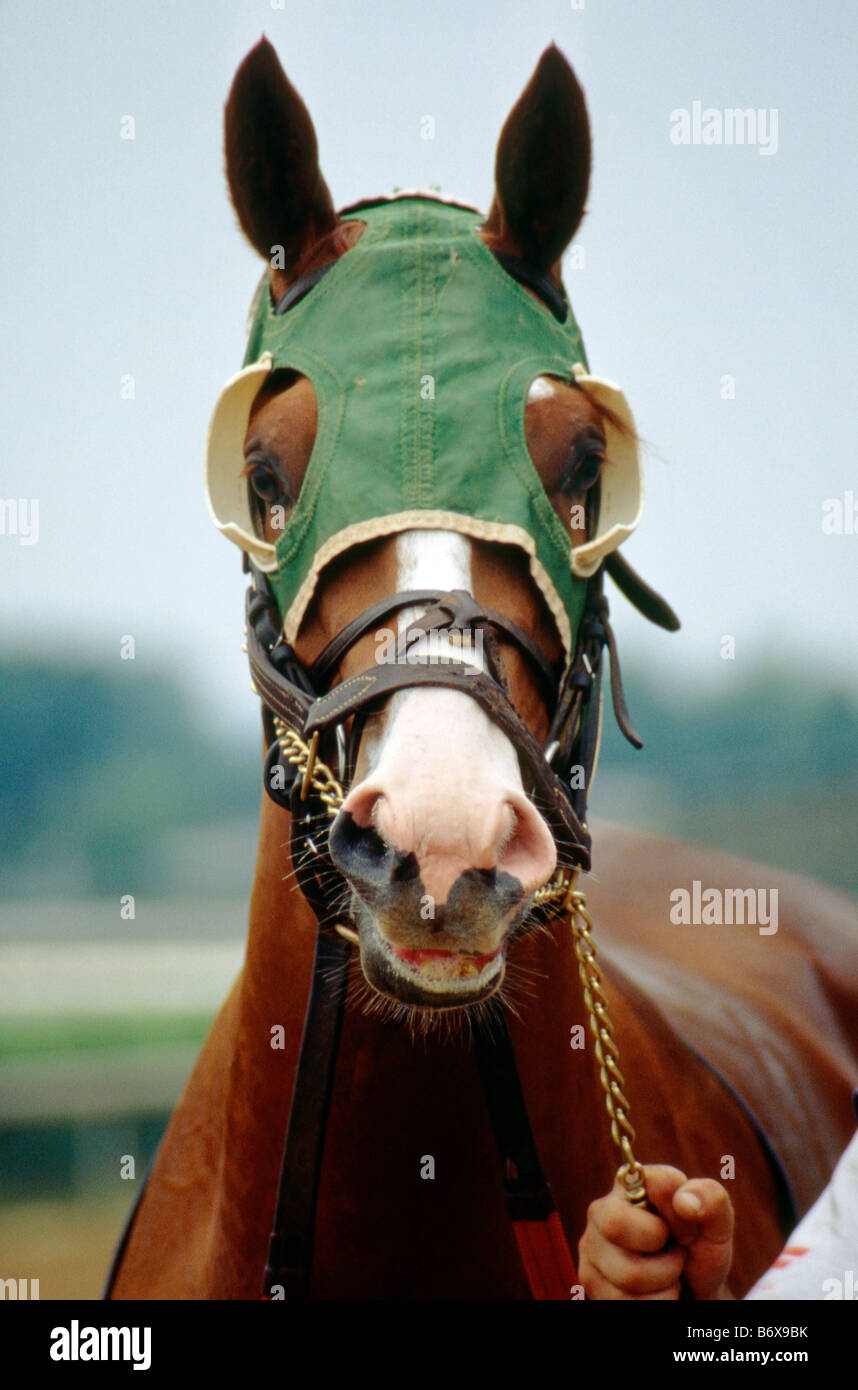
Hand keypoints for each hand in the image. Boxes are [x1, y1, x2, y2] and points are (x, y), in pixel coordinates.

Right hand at [578, 1164, 733, 1299]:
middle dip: (663, 1249)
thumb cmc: (700, 1251)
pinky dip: (654, 1304)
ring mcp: (591, 1246)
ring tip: (668, 1276)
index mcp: (633, 1185)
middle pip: (616, 1224)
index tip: (689, 1226)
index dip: (680, 1214)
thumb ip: (711, 1200)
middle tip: (676, 1255)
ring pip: (628, 1274)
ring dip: (665, 1285)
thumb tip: (684, 1200)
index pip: (655, 1182)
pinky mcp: (588, 1279)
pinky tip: (654, 1293)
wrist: (692, 1294)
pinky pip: (624, 1301)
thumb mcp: (716, 1225)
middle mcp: (602, 1210)